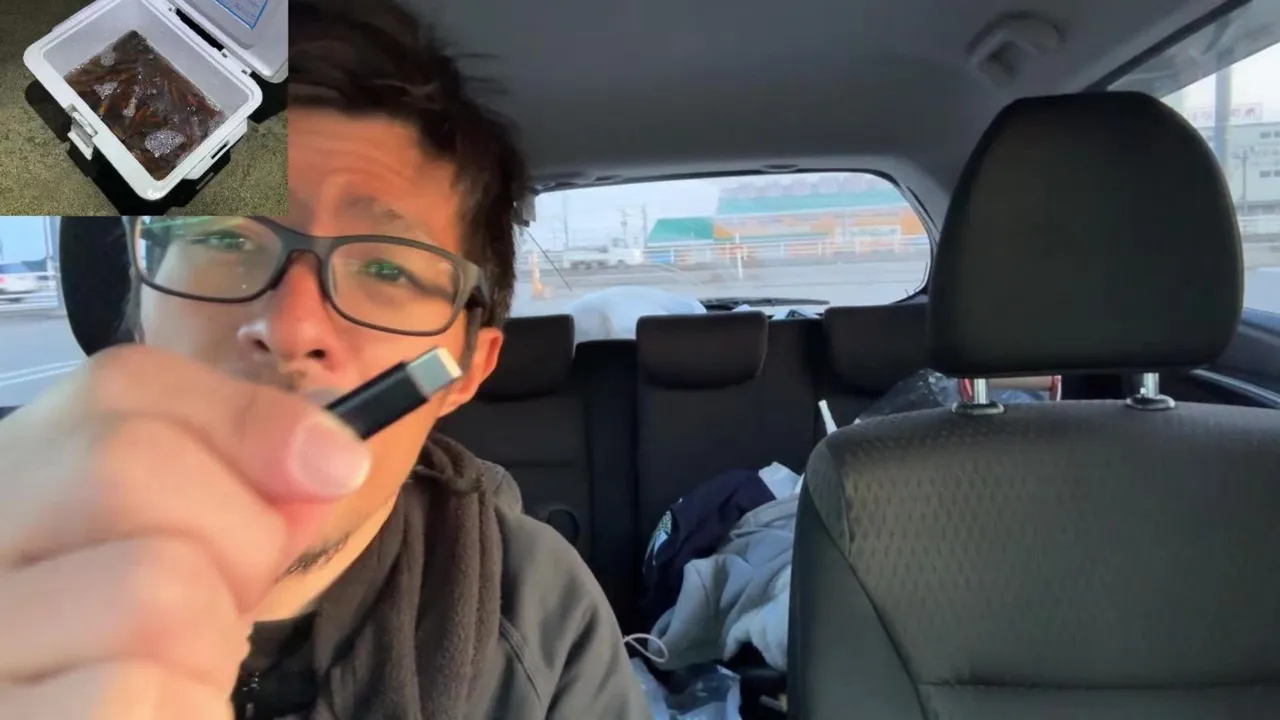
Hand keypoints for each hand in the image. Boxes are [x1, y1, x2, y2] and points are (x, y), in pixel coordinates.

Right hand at [0, 344, 369, 718]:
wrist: (78, 718)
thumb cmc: (127, 656)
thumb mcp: (190, 554)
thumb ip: (250, 495)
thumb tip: (329, 460)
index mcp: (10, 478)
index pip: (120, 387)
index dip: (250, 422)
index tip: (332, 469)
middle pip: (130, 463)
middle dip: (237, 543)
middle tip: (221, 610)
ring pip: (154, 590)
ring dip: (210, 648)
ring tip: (175, 678)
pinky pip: (131, 697)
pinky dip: (187, 712)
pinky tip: (160, 717)